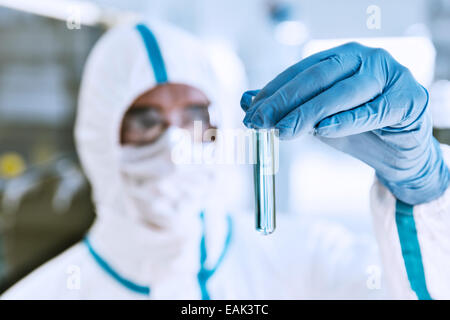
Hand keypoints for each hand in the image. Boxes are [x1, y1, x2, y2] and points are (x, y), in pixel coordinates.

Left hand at [241, 42, 448, 204]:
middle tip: (259, 122)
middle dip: (285, 102)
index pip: (301, 71)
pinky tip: (323, 130)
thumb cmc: (359, 127)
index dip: (274, 91)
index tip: (251, 112)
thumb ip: (286, 107)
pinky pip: (373, 111)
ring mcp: (390, 75)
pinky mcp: (408, 99)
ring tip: (283, 131)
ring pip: (342, 92)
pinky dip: (346, 120)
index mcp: (342, 57)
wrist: (399, 150)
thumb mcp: (317, 118)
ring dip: (309, 113)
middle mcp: (365, 58)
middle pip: (318, 78)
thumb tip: (246, 101)